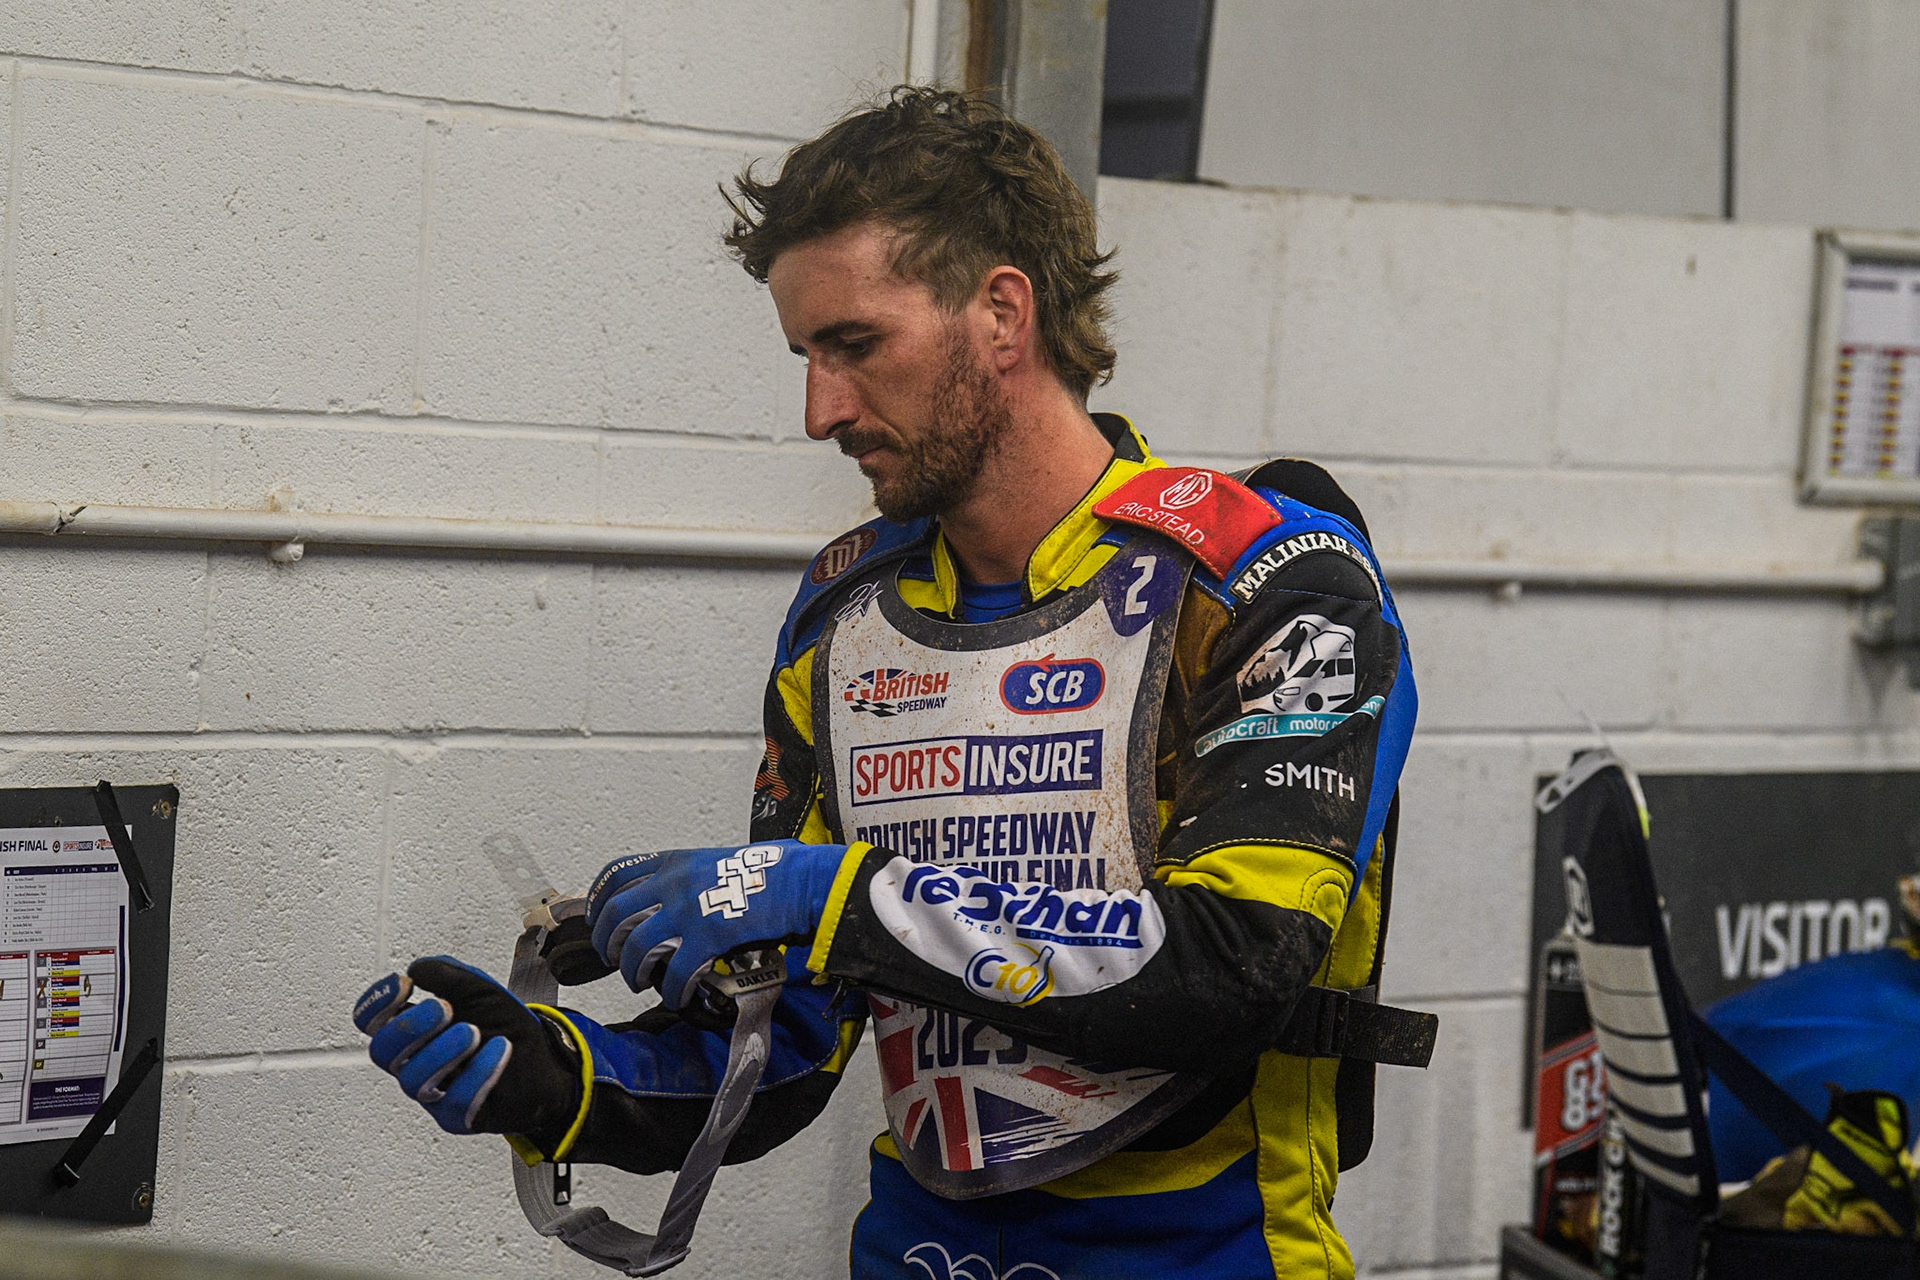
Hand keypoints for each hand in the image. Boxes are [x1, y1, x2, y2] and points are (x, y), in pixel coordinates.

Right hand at [352, 956, 582, 1142]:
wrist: (545, 1061)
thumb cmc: (505, 1026)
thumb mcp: (481, 990)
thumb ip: (449, 976)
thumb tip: (416, 968)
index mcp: (414, 1031)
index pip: (373, 1022)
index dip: (376, 1004)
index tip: (403, 984)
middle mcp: (415, 1062)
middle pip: (383, 1052)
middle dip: (409, 1027)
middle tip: (443, 1009)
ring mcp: (433, 1092)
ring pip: (414, 1080)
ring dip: (443, 1051)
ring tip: (473, 1032)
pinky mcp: (457, 1117)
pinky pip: (456, 1101)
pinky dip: (478, 1072)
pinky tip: (500, 1048)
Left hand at [585, 841, 848, 1007]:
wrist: (803, 882)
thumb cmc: (777, 870)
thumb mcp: (726, 859)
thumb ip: (700, 875)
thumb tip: (690, 895)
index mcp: (678, 860)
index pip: (618, 874)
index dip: (598, 899)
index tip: (594, 918)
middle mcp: (674, 882)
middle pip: (616, 915)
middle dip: (607, 942)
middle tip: (613, 959)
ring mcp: (687, 910)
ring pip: (636, 947)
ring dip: (633, 972)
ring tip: (640, 983)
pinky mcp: (707, 938)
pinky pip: (674, 973)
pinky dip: (671, 991)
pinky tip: (677, 997)